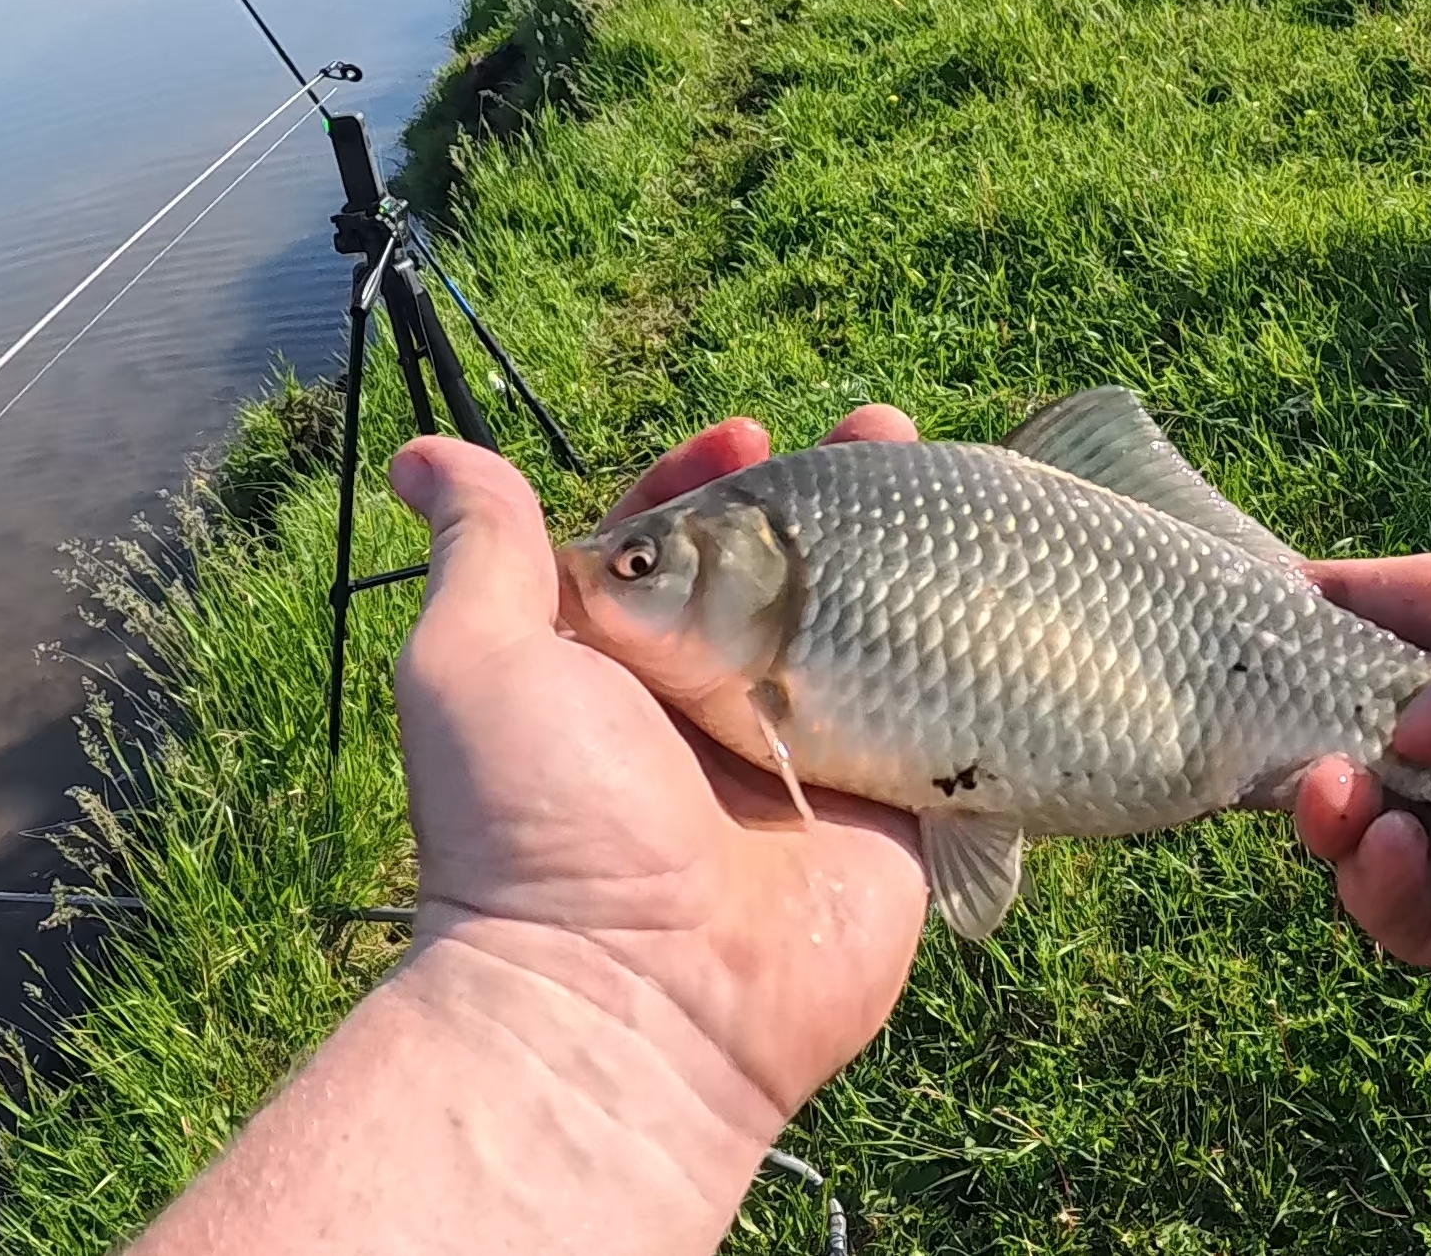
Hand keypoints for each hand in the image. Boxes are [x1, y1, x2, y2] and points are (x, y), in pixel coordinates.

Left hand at [385, 407, 928, 1126]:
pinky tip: (1008, 586)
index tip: (742, 432)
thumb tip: (423, 457)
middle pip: (781, 575)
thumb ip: (479, 550)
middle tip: (879, 436)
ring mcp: (801, 759)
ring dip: (910, 557)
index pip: (666, 541)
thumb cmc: (532, 823)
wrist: (634, 999)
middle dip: (828, 501)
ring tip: (949, 485)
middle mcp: (703, 707)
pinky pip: (943, 720)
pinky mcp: (887, 812)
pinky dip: (975, 655)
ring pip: (869, 633)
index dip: (705, 480)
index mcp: (609, 665)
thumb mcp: (474, 661)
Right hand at [1293, 530, 1430, 1121]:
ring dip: (1323, 798)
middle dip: (1306, 708)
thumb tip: (1413, 730)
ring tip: (1325, 788)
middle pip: (1377, 720)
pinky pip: (1408, 912)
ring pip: (1370, 819)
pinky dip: (1370, 880)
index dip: (1340, 604)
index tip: (1248, 601)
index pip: (1428, 612)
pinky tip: (1382, 846)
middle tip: (1247, 707)